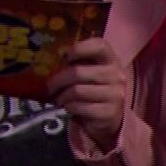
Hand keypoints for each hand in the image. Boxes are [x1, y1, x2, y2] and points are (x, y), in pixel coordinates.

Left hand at [49, 36, 127, 151]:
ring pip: (76, 91)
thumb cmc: (94, 92)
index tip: (66, 57)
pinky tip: (69, 108)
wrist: (110, 119)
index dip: (80, 48)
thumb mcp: (90, 74)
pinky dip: (69, 108)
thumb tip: (52, 61)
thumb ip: (78, 65)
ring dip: (62, 97)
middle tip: (49, 87)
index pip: (100, 45)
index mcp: (111, 60)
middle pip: (78, 72)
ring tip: (60, 100)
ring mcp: (115, 94)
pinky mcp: (109, 112)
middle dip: (58, 80)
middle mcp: (116, 75)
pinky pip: (79, 107)